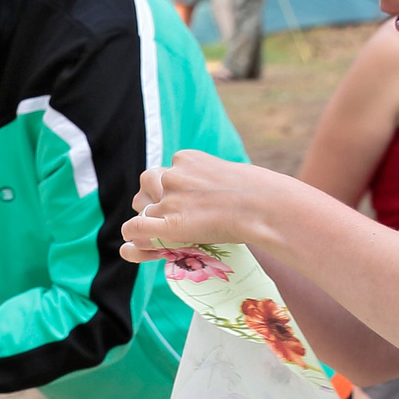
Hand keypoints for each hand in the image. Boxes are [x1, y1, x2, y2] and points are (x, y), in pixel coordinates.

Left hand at [119, 151, 290, 263]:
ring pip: (140, 204)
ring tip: (164, 225)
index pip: (167, 170)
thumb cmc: (261, 192)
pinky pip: (136, 227)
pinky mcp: (170, 224)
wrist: (264, 206)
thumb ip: (214, 179)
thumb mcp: (234, 173)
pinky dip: (134, 233)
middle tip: (170, 210)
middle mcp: (173, 176)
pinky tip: (135, 240)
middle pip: (147, 183)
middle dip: (152, 195)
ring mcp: (169, 200)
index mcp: (186, 159)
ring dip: (147, 213)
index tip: (185, 198)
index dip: (170, 186)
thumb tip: (217, 194)